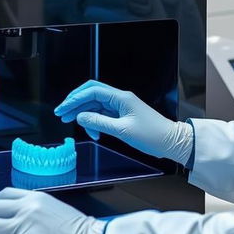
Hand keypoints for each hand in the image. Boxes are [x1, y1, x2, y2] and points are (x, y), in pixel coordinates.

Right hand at [55, 80, 187, 160]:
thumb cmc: (151, 135)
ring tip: (76, 126)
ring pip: (96, 105)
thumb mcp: (122, 131)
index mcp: (121, 97)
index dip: (75, 99)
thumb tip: (80, 117)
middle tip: (62, 114)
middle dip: (76, 103)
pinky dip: (95, 121)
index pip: (92, 92)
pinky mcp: (123, 115)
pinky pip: (104, 114)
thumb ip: (99, 123)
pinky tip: (94, 132)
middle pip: (92, 95)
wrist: (171, 141)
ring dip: (84, 114)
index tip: (62, 110)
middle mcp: (120, 98)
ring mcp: (121, 106)